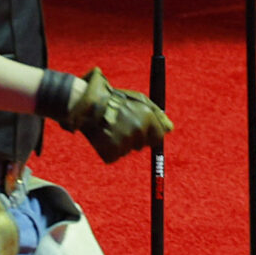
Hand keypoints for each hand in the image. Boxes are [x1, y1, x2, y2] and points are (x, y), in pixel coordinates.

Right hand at [55, 67, 170, 164]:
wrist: (85, 104)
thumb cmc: (113, 99)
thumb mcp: (138, 99)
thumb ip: (156, 114)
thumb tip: (170, 129)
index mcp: (146, 117)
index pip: (158, 137)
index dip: (149, 134)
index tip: (140, 130)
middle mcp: (138, 130)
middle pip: (142, 145)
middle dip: (134, 138)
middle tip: (120, 125)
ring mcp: (125, 142)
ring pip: (127, 150)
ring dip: (120, 143)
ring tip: (109, 128)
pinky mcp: (111, 152)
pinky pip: (114, 156)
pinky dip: (108, 149)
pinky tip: (102, 136)